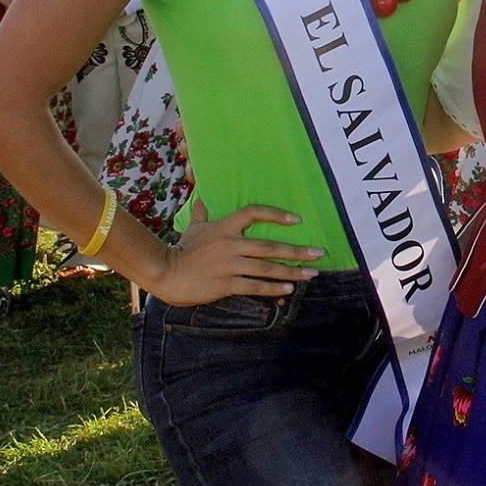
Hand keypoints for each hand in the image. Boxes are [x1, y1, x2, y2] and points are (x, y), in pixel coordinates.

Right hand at [148, 197, 322, 307]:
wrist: (165, 273)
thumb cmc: (181, 250)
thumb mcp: (193, 228)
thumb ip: (201, 212)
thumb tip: (202, 196)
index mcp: (224, 227)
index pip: (253, 213)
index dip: (276, 215)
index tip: (296, 221)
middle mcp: (230, 244)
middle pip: (269, 246)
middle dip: (296, 251)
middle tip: (319, 253)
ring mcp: (229, 265)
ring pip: (266, 268)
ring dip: (291, 272)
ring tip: (311, 274)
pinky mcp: (226, 284)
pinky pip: (254, 286)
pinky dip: (272, 288)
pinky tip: (288, 289)